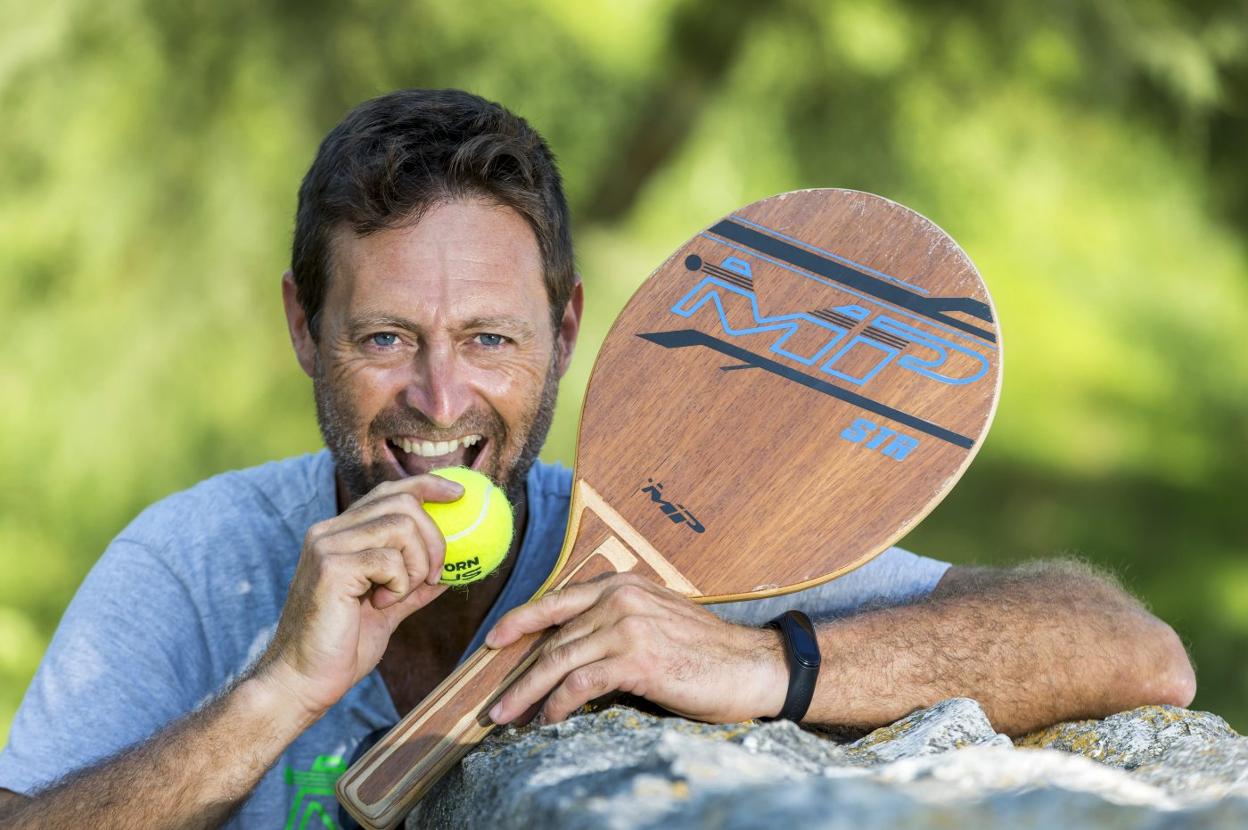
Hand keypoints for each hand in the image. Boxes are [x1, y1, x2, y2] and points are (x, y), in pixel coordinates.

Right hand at [255, 474, 463, 716]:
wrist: (302, 682)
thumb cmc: (341, 648)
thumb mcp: (388, 610)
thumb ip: (413, 586)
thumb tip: (449, 572)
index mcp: (340, 534)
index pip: (389, 491)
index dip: (427, 486)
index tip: (459, 494)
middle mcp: (329, 531)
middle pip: (403, 502)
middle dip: (434, 539)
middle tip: (434, 576)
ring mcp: (327, 546)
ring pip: (402, 526)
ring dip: (418, 565)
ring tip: (399, 595)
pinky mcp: (332, 568)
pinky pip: (390, 560)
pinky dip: (400, 585)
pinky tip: (380, 605)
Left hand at [485, 574, 787, 724]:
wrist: (753, 666)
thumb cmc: (708, 652)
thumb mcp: (659, 620)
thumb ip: (620, 621)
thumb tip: (577, 646)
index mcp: (624, 585)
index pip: (559, 600)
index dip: (521, 619)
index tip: (494, 638)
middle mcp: (621, 598)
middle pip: (553, 636)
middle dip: (517, 670)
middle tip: (494, 700)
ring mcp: (628, 626)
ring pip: (559, 659)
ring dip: (527, 693)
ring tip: (507, 716)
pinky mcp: (637, 659)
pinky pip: (582, 682)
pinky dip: (559, 704)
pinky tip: (549, 720)